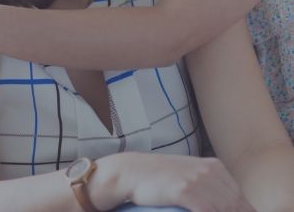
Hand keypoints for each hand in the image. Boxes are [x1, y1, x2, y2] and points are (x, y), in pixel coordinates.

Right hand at [122, 153, 255, 211]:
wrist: (133, 171)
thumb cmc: (161, 177)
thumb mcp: (190, 175)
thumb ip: (211, 185)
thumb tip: (230, 204)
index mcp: (215, 167)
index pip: (241, 200)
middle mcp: (210, 171)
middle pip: (236, 207)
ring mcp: (198, 180)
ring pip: (225, 210)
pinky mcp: (186, 190)